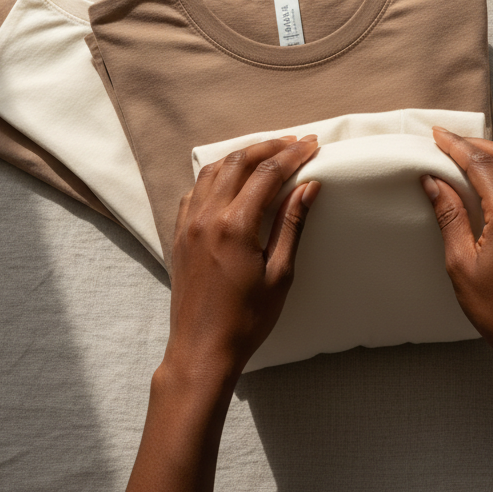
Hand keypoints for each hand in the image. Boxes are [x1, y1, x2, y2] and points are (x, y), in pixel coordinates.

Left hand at [163, 134, 320, 385]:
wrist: (202, 348)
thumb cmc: (247, 318)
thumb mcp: (280, 273)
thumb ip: (291, 223)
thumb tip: (309, 186)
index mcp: (235, 226)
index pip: (268, 173)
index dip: (293, 155)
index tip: (313, 145)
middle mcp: (207, 217)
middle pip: (239, 161)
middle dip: (270, 147)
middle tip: (295, 142)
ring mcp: (188, 224)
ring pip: (214, 170)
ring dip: (242, 156)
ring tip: (268, 153)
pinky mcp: (179, 234)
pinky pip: (195, 190)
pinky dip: (217, 175)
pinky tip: (232, 179)